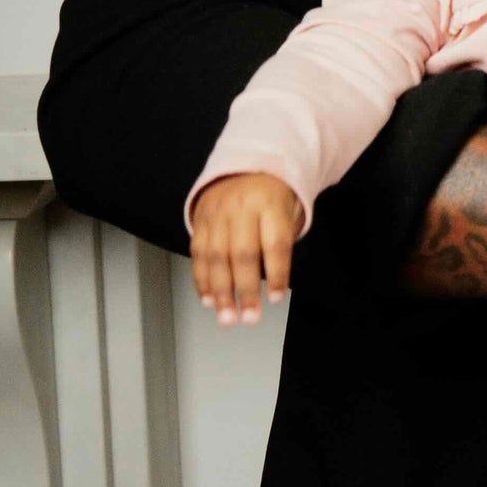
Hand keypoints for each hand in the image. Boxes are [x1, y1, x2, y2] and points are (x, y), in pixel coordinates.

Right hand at [190, 172, 304, 324]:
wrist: (244, 168)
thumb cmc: (271, 197)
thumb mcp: (288, 211)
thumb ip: (282, 243)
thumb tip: (275, 283)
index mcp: (269, 203)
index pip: (275, 243)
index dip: (277, 273)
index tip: (277, 298)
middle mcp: (240, 208)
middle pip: (242, 254)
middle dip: (245, 291)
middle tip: (249, 317)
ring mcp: (216, 214)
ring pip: (215, 257)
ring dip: (220, 292)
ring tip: (227, 316)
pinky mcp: (199, 221)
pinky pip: (197, 253)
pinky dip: (202, 280)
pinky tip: (208, 299)